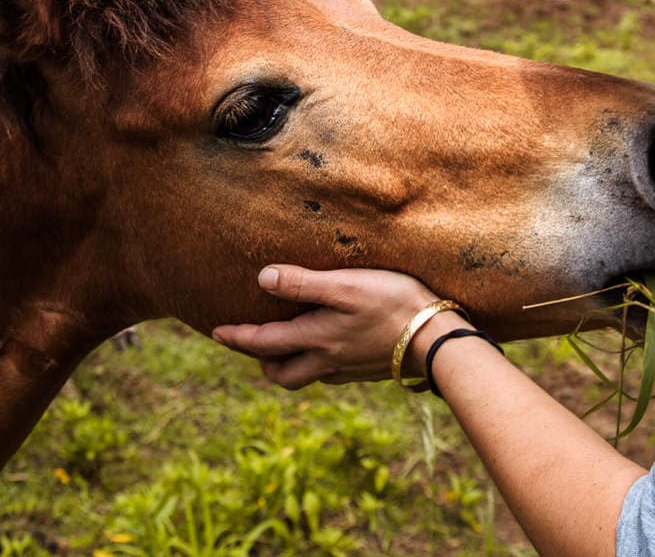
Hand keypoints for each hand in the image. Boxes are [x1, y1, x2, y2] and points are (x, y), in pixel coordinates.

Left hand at [211, 265, 442, 388]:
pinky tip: (325, 345)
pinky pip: (330, 373)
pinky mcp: (368, 370)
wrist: (438, 339)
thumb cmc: (393, 304)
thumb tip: (262, 278)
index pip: (264, 344)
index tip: (216, 332)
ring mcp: (348, 369)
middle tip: (249, 342)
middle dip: (260, 361)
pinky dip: (316, 362)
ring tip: (284, 343)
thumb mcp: (345, 286)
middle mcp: (327, 361)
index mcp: (316, 340)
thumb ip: (303, 284)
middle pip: (281, 374)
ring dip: (287, 363)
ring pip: (305, 376)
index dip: (237, 339)